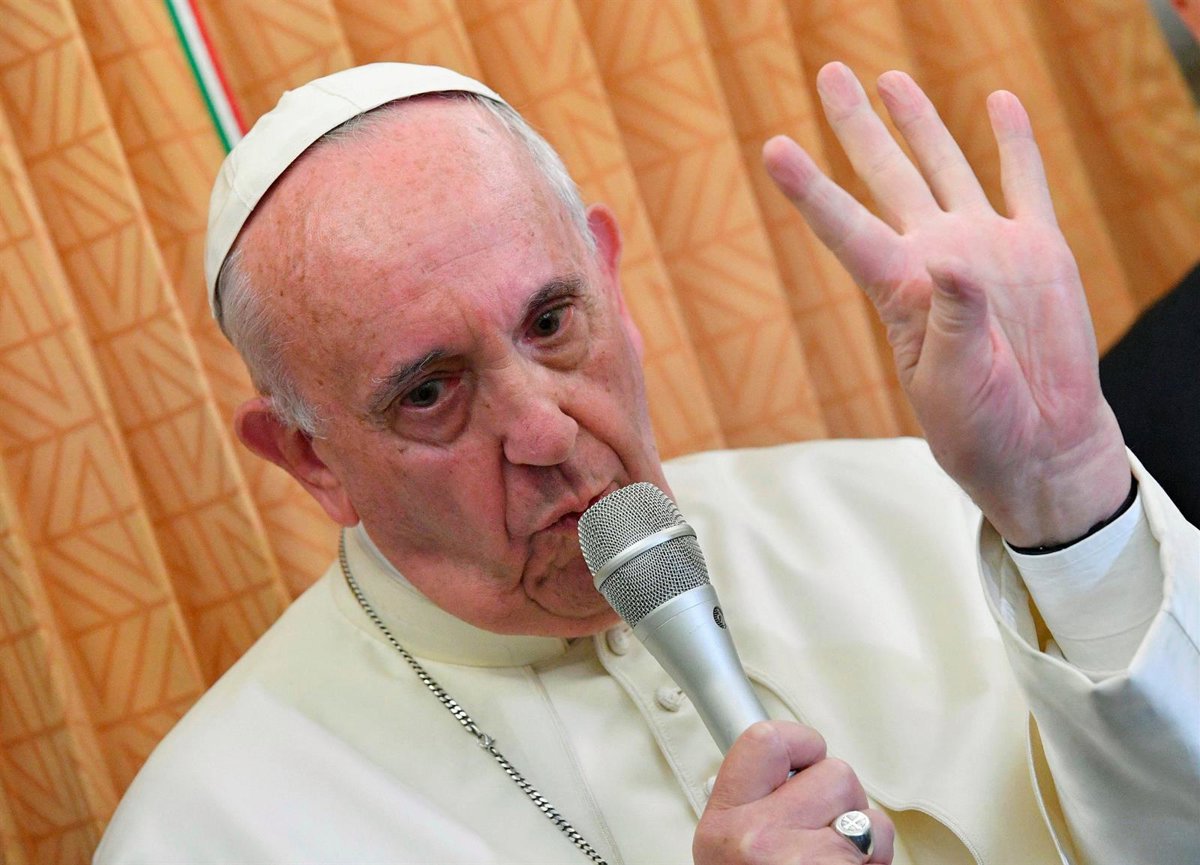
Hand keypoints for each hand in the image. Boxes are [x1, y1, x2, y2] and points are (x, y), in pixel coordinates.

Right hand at [694, 721, 893, 863]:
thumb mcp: (727, 852)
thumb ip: (750, 808)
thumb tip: (783, 772)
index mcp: (722, 826)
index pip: (764, 740)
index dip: (800, 740)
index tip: (807, 753)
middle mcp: (756, 838)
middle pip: (833, 772)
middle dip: (842, 802)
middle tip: (826, 830)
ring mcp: (801, 859)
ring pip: (866, 812)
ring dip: (864, 836)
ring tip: (839, 860)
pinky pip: (879, 845)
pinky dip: (875, 861)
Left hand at [762, 63, 1128, 546]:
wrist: (1041, 443)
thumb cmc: (981, 426)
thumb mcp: (957, 386)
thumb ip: (954, 323)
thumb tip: (952, 260)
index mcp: (900, 292)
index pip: (846, 228)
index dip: (810, 189)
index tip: (773, 148)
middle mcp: (935, 256)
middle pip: (888, 176)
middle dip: (859, 125)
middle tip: (830, 74)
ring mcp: (985, 246)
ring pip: (946, 166)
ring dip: (919, 123)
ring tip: (890, 80)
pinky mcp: (1037, 249)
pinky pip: (1024, 182)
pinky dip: (1014, 142)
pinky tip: (997, 103)